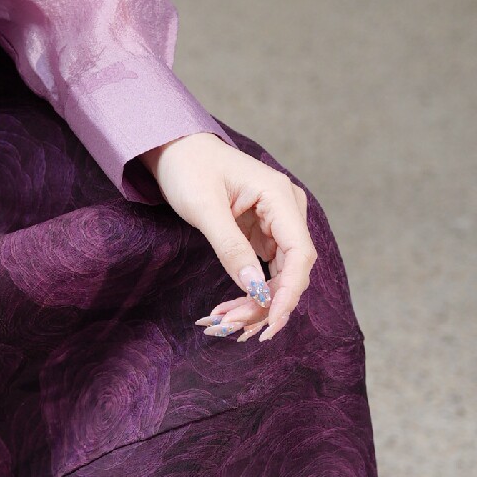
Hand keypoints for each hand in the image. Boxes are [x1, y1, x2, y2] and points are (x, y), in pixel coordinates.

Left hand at [138, 131, 318, 341]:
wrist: (176, 149)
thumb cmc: (188, 168)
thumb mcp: (204, 208)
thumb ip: (231, 248)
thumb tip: (255, 289)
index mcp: (280, 196)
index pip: (300, 253)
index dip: (289, 291)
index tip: (270, 321)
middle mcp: (287, 209)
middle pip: (292, 269)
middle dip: (267, 303)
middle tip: (231, 327)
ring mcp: (278, 222)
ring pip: (280, 274)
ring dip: (258, 302)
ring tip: (225, 322)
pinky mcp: (265, 232)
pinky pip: (267, 269)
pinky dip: (252, 291)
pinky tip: (232, 309)